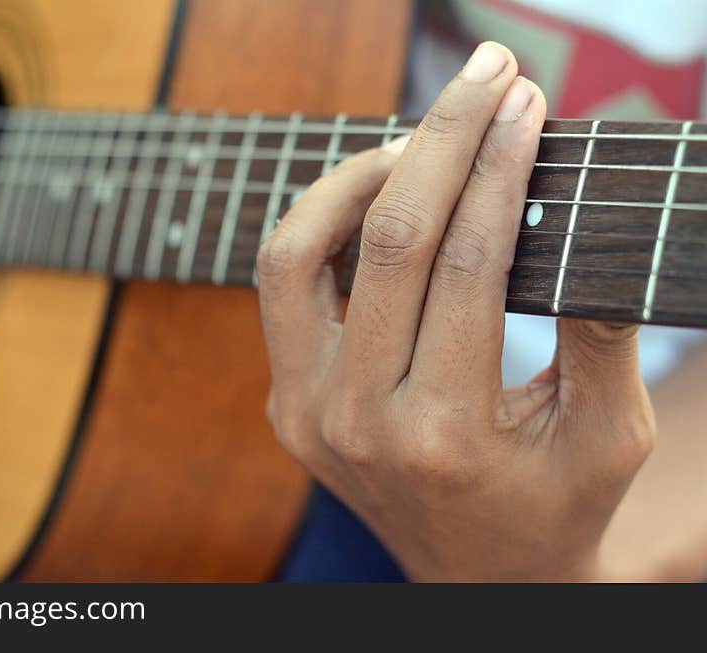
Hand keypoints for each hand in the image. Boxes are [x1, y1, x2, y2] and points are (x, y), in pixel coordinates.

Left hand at [256, 42, 655, 580]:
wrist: (476, 580)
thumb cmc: (552, 508)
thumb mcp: (608, 437)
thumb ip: (603, 339)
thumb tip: (585, 227)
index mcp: (445, 435)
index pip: (466, 264)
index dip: (498, 170)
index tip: (525, 106)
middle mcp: (359, 422)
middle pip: (388, 242)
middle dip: (441, 141)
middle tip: (485, 79)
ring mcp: (307, 413)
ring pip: (297, 253)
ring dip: (355, 177)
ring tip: (417, 142)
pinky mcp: (287, 402)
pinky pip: (285, 288)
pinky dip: (322, 226)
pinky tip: (373, 199)